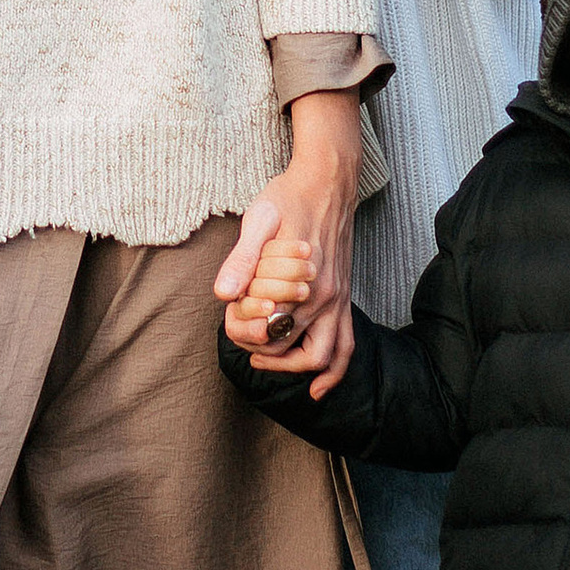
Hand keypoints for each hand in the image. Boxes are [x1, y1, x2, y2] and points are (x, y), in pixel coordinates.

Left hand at [215, 89, 361, 395]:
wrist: (328, 181)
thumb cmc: (288, 197)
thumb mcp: (258, 219)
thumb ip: (242, 257)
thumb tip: (223, 293)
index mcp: (299, 282)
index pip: (266, 330)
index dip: (242, 332)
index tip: (230, 319)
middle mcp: (323, 298)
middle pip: (289, 349)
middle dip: (262, 352)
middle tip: (242, 340)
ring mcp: (338, 300)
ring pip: (324, 356)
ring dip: (296, 370)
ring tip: (269, 365)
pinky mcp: (345, 297)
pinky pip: (346, 345)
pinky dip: (334, 371)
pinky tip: (317, 388)